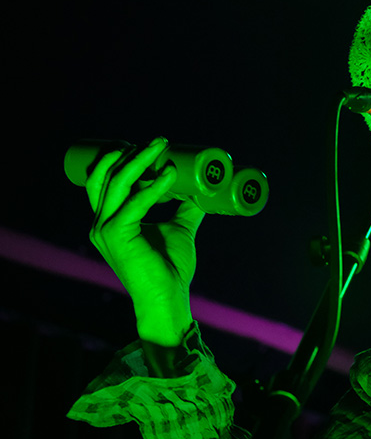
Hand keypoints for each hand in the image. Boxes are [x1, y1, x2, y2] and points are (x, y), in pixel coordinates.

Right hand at [86, 137, 204, 345]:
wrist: (167, 297)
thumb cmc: (170, 267)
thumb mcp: (179, 229)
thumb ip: (185, 209)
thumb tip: (202, 189)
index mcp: (109, 220)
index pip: (106, 180)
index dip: (123, 158)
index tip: (151, 144)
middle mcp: (100, 223)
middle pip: (107, 176)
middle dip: (132, 153)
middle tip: (160, 140)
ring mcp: (104, 229)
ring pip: (116, 183)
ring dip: (140, 160)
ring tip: (162, 146)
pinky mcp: (116, 236)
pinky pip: (134, 204)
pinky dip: (152, 187)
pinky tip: (168, 175)